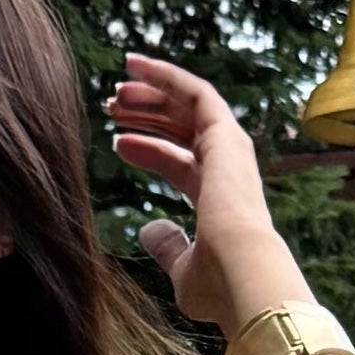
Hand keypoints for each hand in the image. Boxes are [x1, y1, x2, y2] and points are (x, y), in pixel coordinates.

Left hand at [105, 51, 297, 330]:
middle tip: (111, 105)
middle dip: (146, 114)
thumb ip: (166, 246)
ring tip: (115, 90)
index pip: (179, 162)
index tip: (115, 143)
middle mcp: (228, 170)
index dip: (147, 149)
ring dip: (151, 94)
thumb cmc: (217, 287)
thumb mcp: (181, 269)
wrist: (243, 278)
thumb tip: (146, 229)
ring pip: (186, 107)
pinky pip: (196, 93)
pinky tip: (136, 66)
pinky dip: (167, 76)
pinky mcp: (226, 135)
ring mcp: (229, 151)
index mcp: (219, 200)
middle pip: (182, 129)